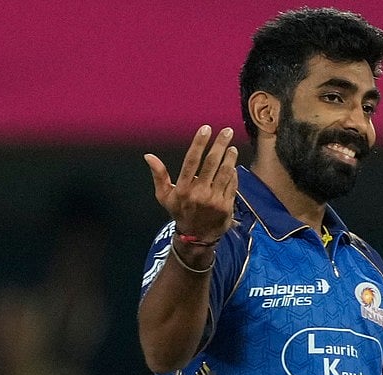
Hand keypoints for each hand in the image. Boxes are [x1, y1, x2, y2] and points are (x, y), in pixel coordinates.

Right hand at [144, 125, 238, 240]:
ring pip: (225, 173)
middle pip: (211, 163)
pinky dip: (233, 174)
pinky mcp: (227, 206)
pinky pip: (232, 185)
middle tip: (227, 131)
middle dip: (220, 145)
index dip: (199, 143)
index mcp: (183, 188)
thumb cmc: (180, 212)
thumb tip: (149, 156)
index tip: (206, 128)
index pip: (191, 161)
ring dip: (230, 157)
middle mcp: (199, 193)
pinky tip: (233, 165)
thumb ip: (159, 175)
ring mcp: (214, 200)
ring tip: (232, 147)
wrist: (197, 237)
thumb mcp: (164, 197)